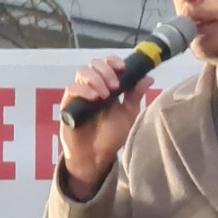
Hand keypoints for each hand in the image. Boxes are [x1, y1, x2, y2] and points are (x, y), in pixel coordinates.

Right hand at [59, 60, 149, 197]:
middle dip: (106, 70)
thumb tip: (148, 77)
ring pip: (82, 72)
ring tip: (104, 95)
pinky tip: (94, 98)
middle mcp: (93, 86)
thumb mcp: (128, 115)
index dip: (113, 61)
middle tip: (115, 86)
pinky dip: (83, 90)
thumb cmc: (112, 136)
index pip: (108, 64)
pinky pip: (72, 88)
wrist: (96, 156)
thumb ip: (135, 96)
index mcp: (108, 86)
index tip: (122, 67)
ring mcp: (80, 94)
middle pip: (94, 64)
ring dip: (95, 79)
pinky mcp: (68, 104)